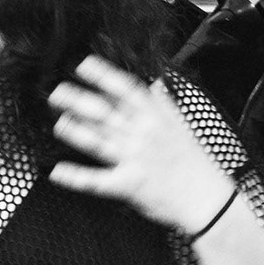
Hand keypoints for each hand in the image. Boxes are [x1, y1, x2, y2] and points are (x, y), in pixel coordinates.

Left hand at [48, 56, 232, 233]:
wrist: (207, 199)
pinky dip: (75, 177)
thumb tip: (154, 83)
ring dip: (75, 131)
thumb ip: (163, 104)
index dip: (103, 76)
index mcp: (156, 118)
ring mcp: (134, 160)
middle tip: (56, 93)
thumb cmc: (195, 162)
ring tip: (58, 123)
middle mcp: (143, 135)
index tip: (83, 66)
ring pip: (98, 141)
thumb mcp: (181, 126)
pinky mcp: (128, 185)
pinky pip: (97, 181)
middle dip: (79, 101)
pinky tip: (57, 171)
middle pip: (105, 113)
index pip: (126, 90)